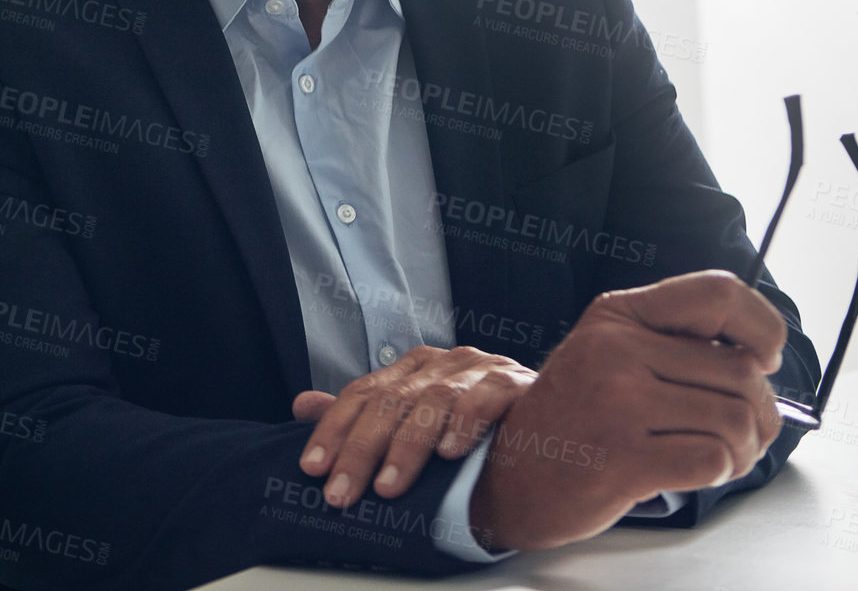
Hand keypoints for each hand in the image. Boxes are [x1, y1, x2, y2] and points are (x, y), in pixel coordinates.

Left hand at [290, 345, 536, 507]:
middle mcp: (443, 363)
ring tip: (388, 487)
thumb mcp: (413, 419)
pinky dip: (465, 423)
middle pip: (390, 402)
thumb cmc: (477, 426)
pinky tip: (451, 453)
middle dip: (361, 451)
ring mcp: (480, 369)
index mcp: (414, 368)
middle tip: (342, 492)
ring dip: (407, 448)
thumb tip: (302, 406)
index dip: (334, 430)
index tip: (312, 468)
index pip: (362, 394)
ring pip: (432, 401)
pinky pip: (486, 397)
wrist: (555, 418)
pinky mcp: (516, 383)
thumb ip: (362, 415)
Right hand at [471, 269, 787, 551]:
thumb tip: (762, 357)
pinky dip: (718, 472)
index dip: (762, 326)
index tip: (762, 360)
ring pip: (737, 420)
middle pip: (741, 372)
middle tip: (736, 435)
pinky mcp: (622, 455)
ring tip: (712, 457)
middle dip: (757, 413)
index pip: (718, 294)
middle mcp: (613, 349)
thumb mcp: (610, 355)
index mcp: (616, 315)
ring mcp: (616, 402)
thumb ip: (674, 342)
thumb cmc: (578, 418)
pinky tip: (689, 474)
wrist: (512, 474)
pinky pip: (714, 459)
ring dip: (741, 450)